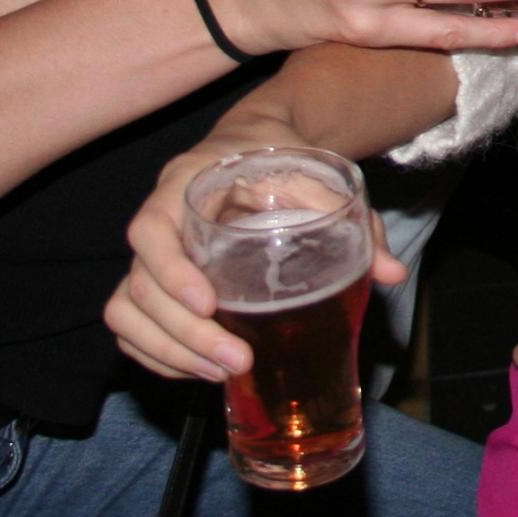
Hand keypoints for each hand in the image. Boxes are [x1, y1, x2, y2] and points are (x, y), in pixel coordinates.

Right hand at [106, 119, 408, 381]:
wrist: (257, 141)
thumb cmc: (283, 158)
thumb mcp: (318, 176)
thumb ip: (354, 220)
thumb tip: (392, 273)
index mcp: (184, 186)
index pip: (150, 231)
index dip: (171, 272)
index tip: (209, 303)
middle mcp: (157, 222)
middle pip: (139, 287)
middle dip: (185, 334)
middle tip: (236, 361)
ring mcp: (149, 255)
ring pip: (125, 313)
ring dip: (168, 352)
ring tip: (220, 375)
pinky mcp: (152, 281)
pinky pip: (129, 326)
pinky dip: (155, 355)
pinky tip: (198, 371)